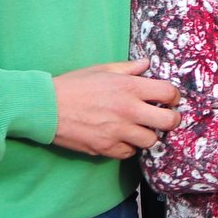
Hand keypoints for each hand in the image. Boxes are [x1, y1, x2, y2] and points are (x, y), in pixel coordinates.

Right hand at [52, 59, 180, 158]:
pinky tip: (121, 138)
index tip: (169, 99)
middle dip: (171, 120)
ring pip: (151, 140)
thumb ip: (128, 68)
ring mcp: (118, 131)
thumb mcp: (101, 70)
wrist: (44, 107)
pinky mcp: (106, 148)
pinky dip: (128, 147)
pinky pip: (129, 153)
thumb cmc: (72, 85)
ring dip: (148, 135)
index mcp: (129, 87)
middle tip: (164, 118)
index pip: (169, 92)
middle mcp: (128, 110)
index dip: (173, 96)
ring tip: (139, 129)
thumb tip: (147, 64)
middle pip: (169, 121)